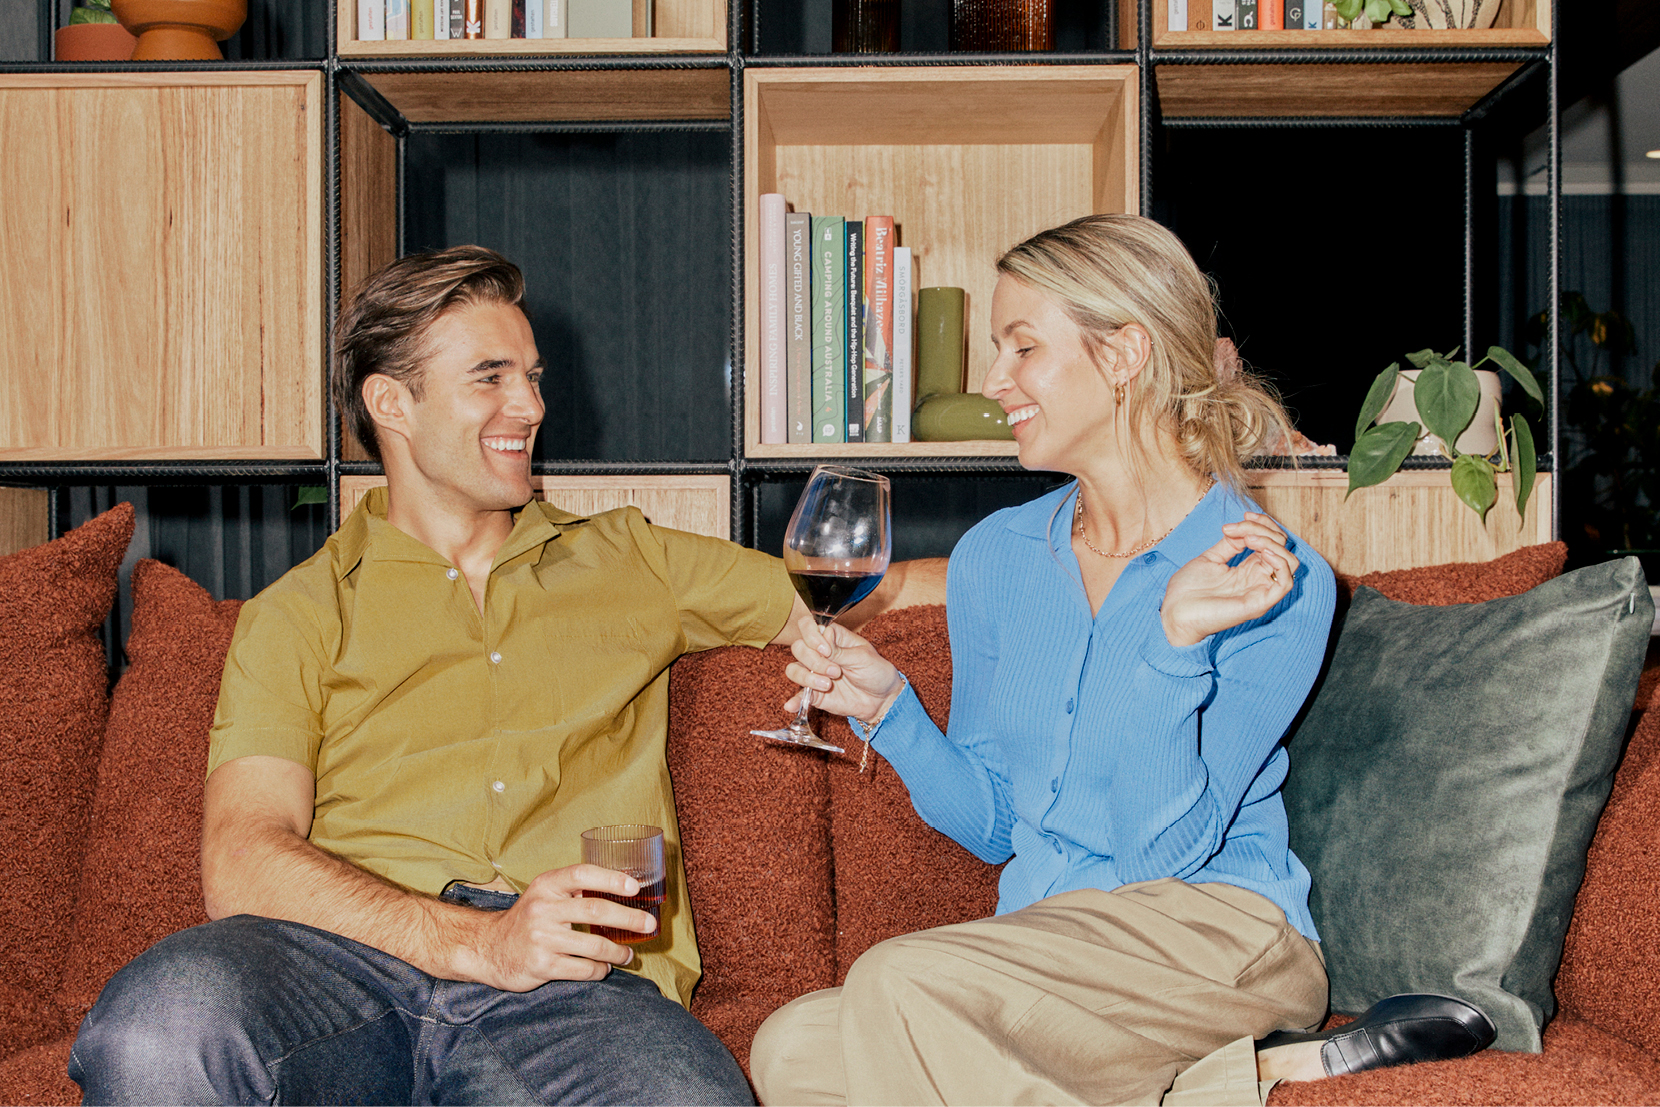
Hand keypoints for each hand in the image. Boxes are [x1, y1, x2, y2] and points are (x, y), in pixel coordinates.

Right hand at [458, 864, 656, 991]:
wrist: (488, 948)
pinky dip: (599, 970)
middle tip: (649, 924)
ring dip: (617, 951)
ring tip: (628, 954)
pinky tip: (604, 968)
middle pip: (595, 911)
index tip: (635, 887)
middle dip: (628, 918)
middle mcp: (542, 909)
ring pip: (593, 946)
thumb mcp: (544, 895)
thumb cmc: (527, 919)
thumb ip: (574, 890)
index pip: (582, 874)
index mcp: (546, 885)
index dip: (611, 878)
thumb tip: (624, 888)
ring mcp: (541, 939)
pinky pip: (582, 969)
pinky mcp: (541, 965)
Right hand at [784, 615, 904, 723]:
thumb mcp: (862, 658)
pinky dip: (794, 700)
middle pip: (798, 648)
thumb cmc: (876, 672)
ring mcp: (814, 673)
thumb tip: (824, 634)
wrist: (882, 700)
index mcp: (832, 638)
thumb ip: (839, 650)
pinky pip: (798, 695)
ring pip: (793, 670)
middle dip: (814, 660)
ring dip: (807, 677)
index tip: (826, 650)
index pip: (808, 626)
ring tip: (828, 685)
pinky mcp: (814, 693)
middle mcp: (819, 653)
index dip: (812, 636)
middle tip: (835, 672)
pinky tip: (792, 705)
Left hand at [1161, 512, 1298, 647]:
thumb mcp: (1211, 558)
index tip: (1244, 515)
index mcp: (1249, 570)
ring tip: (1249, 539)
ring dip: (1273, 544)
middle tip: (1239, 528)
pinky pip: (1285, 582)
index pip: (1273, 542)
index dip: (1263, 524)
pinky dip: (1279, 562)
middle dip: (1264, 529)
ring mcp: (1260, 592)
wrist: (1174, 612)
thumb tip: (1244, 528)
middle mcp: (1258, 580)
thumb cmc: (1188, 590)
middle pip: (1282, 547)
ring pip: (1290, 562)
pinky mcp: (1259, 604)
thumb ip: (1230, 544)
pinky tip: (1261, 552)